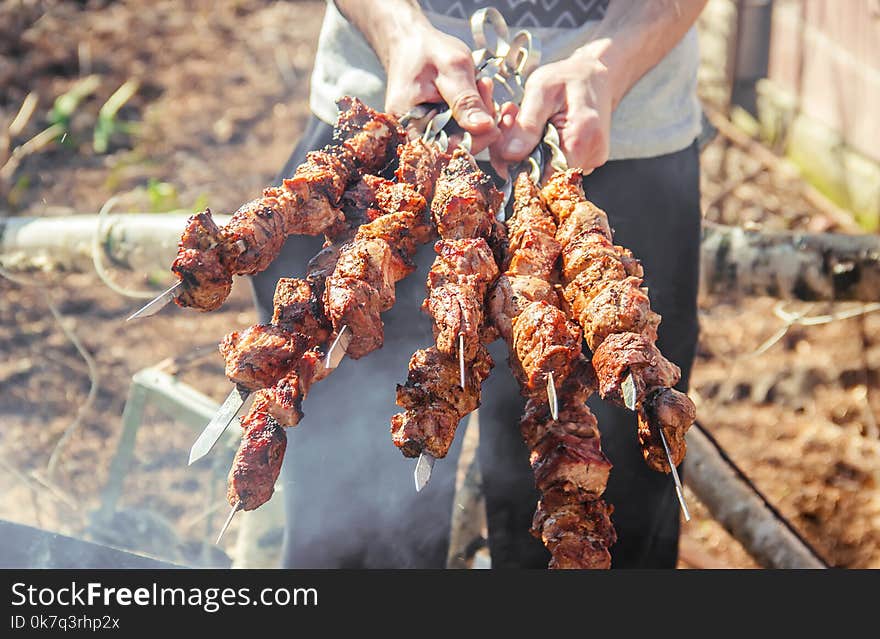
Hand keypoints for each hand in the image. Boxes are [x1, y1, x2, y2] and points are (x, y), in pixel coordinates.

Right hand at [383, 23, 498, 151]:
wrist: (411, 42)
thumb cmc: (427, 51)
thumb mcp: (452, 69)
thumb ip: (467, 100)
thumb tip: (485, 128)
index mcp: (410, 126)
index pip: (448, 149)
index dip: (476, 139)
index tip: (494, 119)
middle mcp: (415, 135)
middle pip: (458, 145)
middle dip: (480, 123)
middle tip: (485, 88)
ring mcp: (428, 131)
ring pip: (463, 137)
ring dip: (480, 115)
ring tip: (481, 85)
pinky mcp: (439, 125)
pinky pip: (462, 128)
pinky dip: (475, 112)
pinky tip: (477, 91)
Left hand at [494, 42, 616, 172]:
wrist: (595, 76)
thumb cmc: (568, 78)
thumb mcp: (541, 89)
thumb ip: (527, 124)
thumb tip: (510, 155)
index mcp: (580, 137)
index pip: (544, 176)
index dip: (519, 166)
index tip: (506, 146)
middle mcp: (590, 155)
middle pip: (544, 176)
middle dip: (522, 157)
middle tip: (515, 128)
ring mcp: (591, 161)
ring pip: (549, 172)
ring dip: (532, 154)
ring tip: (530, 125)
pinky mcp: (587, 162)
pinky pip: (558, 165)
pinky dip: (544, 153)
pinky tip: (541, 132)